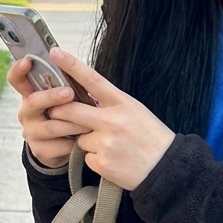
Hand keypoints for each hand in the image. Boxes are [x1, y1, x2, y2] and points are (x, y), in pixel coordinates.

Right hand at [7, 55, 84, 168]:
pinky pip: (59, 145)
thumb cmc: (67, 114)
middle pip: (33, 101)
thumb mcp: (64, 97)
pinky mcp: (40, 150)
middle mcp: (27, 112)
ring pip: (50, 126)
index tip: (27, 61)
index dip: (18, 70)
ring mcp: (31, 132)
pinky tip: (86, 140)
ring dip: (72, 123)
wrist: (64, 147)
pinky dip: (75, 142)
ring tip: (89, 122)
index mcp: (30, 94)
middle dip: (52, 96)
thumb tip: (73, 63)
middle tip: (69, 92)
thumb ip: (64, 84)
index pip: (16, 79)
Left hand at [46, 48, 176, 189]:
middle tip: (56, 112)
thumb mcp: (136, 111)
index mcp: (122, 103)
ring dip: (88, 142)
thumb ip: (110, 104)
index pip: (93, 80)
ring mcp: (105, 143)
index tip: (55, 52)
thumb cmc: (151, 138)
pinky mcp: (101, 162)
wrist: (167, 169)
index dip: (72, 65)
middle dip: (59, 111)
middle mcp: (112, 121)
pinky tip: (113, 160)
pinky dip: (95, 159)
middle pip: (71, 110)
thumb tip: (85, 98)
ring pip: (79, 138)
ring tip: (111, 147)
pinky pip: (86, 157)